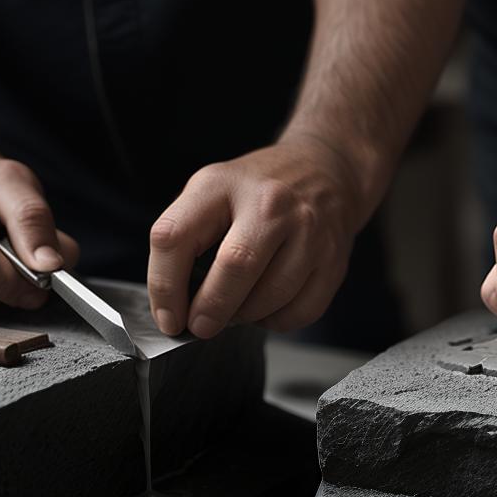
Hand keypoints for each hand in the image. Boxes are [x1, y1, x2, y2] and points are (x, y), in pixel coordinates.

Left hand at [148, 134, 363, 337]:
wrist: (325, 170)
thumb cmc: (257, 190)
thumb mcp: (211, 191)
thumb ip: (186, 238)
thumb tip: (174, 306)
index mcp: (221, 184)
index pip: (175, 237)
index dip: (163, 287)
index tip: (168, 317)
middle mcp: (269, 203)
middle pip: (234, 267)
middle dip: (210, 309)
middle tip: (201, 326)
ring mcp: (307, 231)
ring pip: (269, 298)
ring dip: (245, 317)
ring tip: (237, 307)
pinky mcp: (333, 260)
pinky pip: (299, 312)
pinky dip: (276, 320)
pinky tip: (268, 305)